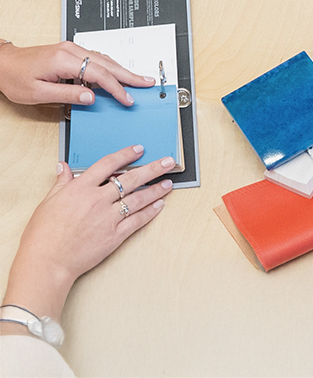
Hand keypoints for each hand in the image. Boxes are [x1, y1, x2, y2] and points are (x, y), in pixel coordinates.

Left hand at [0, 41, 154, 106]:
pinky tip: (118, 73)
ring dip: (123, 70)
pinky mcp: (71, 51)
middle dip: (129, 74)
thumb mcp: (38, 92)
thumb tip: (91, 97)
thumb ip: (68, 94)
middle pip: (108, 63)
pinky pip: (97, 58)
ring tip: (138, 79)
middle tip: (146, 82)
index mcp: (64, 60)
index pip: (99, 75)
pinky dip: (111, 67)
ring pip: (105, 59)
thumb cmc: (15, 77)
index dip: (116, 88)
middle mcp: (71, 51)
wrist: (2, 63)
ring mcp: (72, 49)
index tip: (127, 98)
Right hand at [2, 146, 173, 322]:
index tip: (139, 149)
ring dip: (156, 189)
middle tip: (168, 162)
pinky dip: (150, 212)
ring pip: (138, 198)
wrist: (46, 263)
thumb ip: (61, 183)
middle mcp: (97, 200)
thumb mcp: (48, 203)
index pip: (108, 164)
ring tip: (169, 183)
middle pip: (131, 179)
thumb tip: (62, 166)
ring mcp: (108, 218)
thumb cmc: (43, 235)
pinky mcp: (114, 235)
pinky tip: (159, 205)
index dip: (126, 154)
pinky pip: (137, 220)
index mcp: (80, 188)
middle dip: (153, 168)